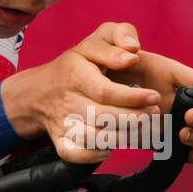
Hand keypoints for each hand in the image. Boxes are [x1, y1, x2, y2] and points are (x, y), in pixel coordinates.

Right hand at [0, 21, 162, 163]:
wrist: (39, 91)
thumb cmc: (77, 65)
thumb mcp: (94, 41)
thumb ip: (117, 36)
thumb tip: (133, 51)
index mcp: (75, 73)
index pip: (104, 91)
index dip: (132, 97)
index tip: (153, 97)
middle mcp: (67, 99)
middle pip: (101, 117)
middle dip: (132, 118)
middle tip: (153, 114)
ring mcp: (62, 122)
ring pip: (92, 137)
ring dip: (122, 138)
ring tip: (142, 129)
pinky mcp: (60, 140)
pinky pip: (74, 154)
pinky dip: (93, 155)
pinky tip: (110, 147)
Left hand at [103, 40, 192, 164]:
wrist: (88, 89)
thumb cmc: (102, 63)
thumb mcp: (108, 41)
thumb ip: (120, 34)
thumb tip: (132, 48)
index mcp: (170, 75)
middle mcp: (176, 98)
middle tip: (188, 118)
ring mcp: (172, 120)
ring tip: (182, 135)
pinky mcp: (162, 139)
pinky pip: (186, 151)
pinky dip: (191, 155)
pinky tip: (186, 156)